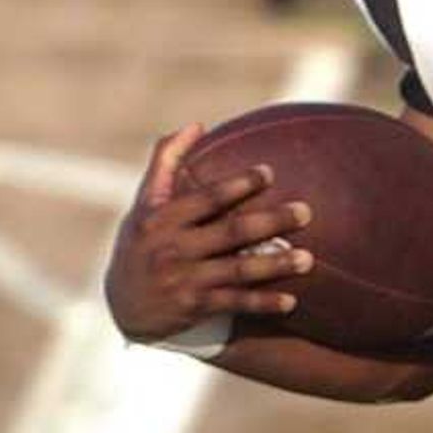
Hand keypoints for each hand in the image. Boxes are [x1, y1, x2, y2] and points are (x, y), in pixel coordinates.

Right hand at [104, 123, 312, 342]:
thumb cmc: (143, 242)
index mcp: (162, 218)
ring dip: (275, 265)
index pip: (206, 198)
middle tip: (306, 212)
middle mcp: (173, 248)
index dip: (238, 185)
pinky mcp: (194, 307)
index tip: (269, 173)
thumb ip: (167, 161)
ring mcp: (184, 279)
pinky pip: (235, 303)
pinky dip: (262, 303)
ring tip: (309, 259)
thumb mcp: (146, 203)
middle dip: (271, 221)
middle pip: (231, 232)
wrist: (124, 304)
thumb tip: (197, 125)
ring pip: (238, 270)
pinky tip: (291, 301)